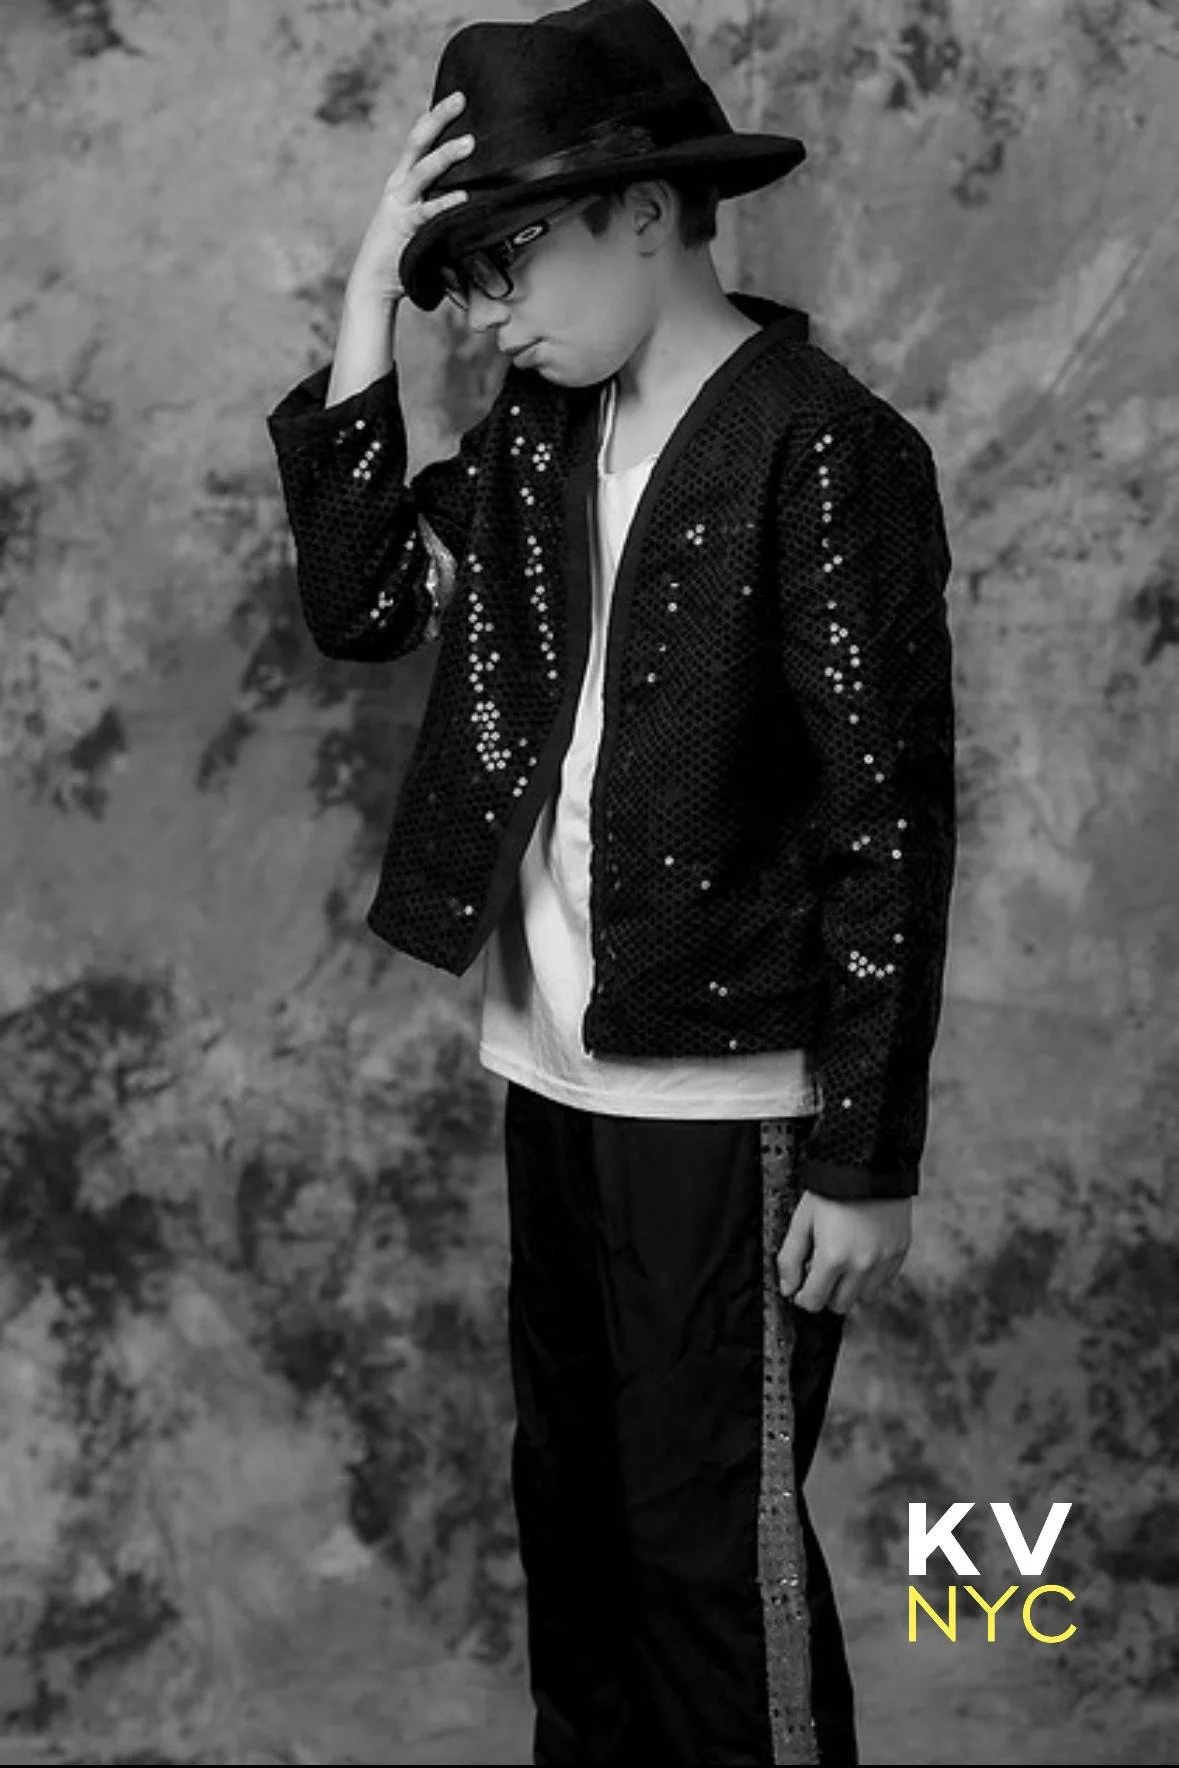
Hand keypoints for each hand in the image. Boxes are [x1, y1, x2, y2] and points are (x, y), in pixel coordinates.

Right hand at [346, 91, 473, 303]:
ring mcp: (399, 205)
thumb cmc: (401, 252)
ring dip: (446, 155)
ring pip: (423, 171)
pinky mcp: (404, 229)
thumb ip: (434, 200)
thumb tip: (470, 192)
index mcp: (401, 180)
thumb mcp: (417, 218)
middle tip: (461, 98)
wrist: (373, 283)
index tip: (456, 97)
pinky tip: (463, 197)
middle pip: (418, 142)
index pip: (418, 140)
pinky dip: (445, 204)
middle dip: (438, 117)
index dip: (434, 116)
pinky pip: (427, 213)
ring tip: (470, 143)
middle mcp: (398, 186)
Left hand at [777, 1191, 911, 1313]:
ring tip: (844, 1259)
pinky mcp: (900, 1253)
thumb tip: (787, 1288)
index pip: (813, 1302)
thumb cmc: (832, 1190)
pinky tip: (862, 1251)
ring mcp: (884, 1261)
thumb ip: (790, 1258)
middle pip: (839, 1305)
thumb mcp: (802, 1219)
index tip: (800, 1284)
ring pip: (864, 1296)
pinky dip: (872, 1275)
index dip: (801, 1296)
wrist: (871, 1164)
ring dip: (851, 1286)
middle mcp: (862, 1266)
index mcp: (833, 1258)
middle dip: (826, 1292)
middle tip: (821, 1268)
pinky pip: (884, 1281)